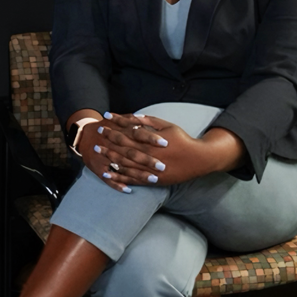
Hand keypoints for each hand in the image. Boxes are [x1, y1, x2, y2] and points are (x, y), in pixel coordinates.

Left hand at [80, 113, 236, 190]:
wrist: (199, 159)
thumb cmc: (183, 140)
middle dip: (109, 142)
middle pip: (124, 148)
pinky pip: (133, 179)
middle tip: (97, 137)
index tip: (105, 121)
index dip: (116, 127)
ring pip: (126, 164)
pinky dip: (120, 176)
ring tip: (98, 152)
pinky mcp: (153, 180)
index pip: (129, 133)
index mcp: (152, 142)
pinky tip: (108, 173)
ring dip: (110, 157)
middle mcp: (150, 156)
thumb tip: (134, 116)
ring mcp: (151, 169)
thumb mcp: (168, 126)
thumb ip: (150, 122)